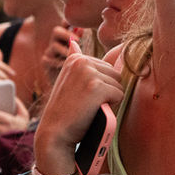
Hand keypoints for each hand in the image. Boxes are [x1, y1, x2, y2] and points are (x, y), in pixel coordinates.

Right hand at [33, 47, 123, 174]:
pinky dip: (111, 106)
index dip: (99, 87)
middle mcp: (81, 60)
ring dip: (109, 99)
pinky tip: (94, 111)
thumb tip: (74, 40)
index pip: (107, 68)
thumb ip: (74, 61)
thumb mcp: (67, 80)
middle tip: (86, 104)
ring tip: (89, 107)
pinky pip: (119, 94)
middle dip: (106, 91)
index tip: (81, 97)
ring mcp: (88, 73)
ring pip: (118, 85)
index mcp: (76, 58)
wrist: (55, 134)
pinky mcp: (96, 86)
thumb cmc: (65, 111)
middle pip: (115, 74)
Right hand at [43, 25, 84, 85]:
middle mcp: (56, 42)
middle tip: (79, 40)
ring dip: (65, 51)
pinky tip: (66, 67)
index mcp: (66, 37)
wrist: (68, 85)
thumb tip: (81, 29)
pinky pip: (49, 60)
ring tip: (74, 56)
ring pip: (54, 46)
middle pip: (56, 31)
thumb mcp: (80, 53)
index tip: (79, 26)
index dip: (68, 22)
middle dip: (67, 34)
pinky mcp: (45, 62)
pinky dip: (59, 63)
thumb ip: (79, 40)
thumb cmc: (78, 67)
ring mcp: (49, 51)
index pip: (64, 25)